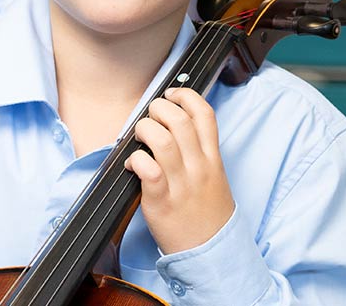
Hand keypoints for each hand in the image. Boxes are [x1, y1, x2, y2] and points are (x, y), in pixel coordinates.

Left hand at [125, 87, 235, 254]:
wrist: (212, 252)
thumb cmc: (207, 215)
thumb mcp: (214, 178)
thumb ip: (199, 153)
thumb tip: (172, 128)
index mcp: (213, 159)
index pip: (205, 115)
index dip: (186, 96)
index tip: (172, 93)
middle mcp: (199, 167)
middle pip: (179, 120)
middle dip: (159, 108)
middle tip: (150, 116)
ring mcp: (181, 183)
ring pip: (162, 140)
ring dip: (145, 130)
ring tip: (139, 137)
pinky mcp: (162, 201)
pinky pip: (148, 170)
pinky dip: (136, 160)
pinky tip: (131, 164)